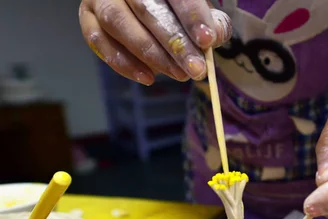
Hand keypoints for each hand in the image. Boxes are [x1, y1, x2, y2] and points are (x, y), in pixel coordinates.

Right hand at [79, 0, 231, 84]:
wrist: (144, 3)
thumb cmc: (177, 9)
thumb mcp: (198, 10)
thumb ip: (211, 22)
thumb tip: (214, 37)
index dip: (192, 16)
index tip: (207, 41)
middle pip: (146, 9)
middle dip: (174, 43)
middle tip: (196, 69)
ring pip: (118, 22)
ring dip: (150, 54)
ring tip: (178, 74)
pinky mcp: (87, 16)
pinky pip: (98, 40)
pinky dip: (123, 62)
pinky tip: (148, 77)